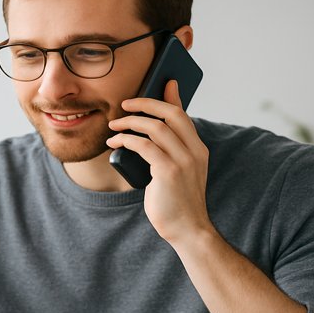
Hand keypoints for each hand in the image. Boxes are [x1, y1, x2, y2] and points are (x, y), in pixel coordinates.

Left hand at [106, 80, 212, 242]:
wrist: (187, 230)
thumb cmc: (177, 202)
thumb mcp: (177, 171)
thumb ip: (169, 150)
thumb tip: (151, 131)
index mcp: (199, 149)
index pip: (183, 115)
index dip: (171, 97)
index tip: (163, 82)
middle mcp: (194, 151)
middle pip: (171, 114)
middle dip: (145, 103)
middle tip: (125, 104)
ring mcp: (183, 161)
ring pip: (156, 127)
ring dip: (130, 122)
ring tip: (114, 126)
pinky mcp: (169, 172)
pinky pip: (144, 146)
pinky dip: (127, 140)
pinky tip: (116, 143)